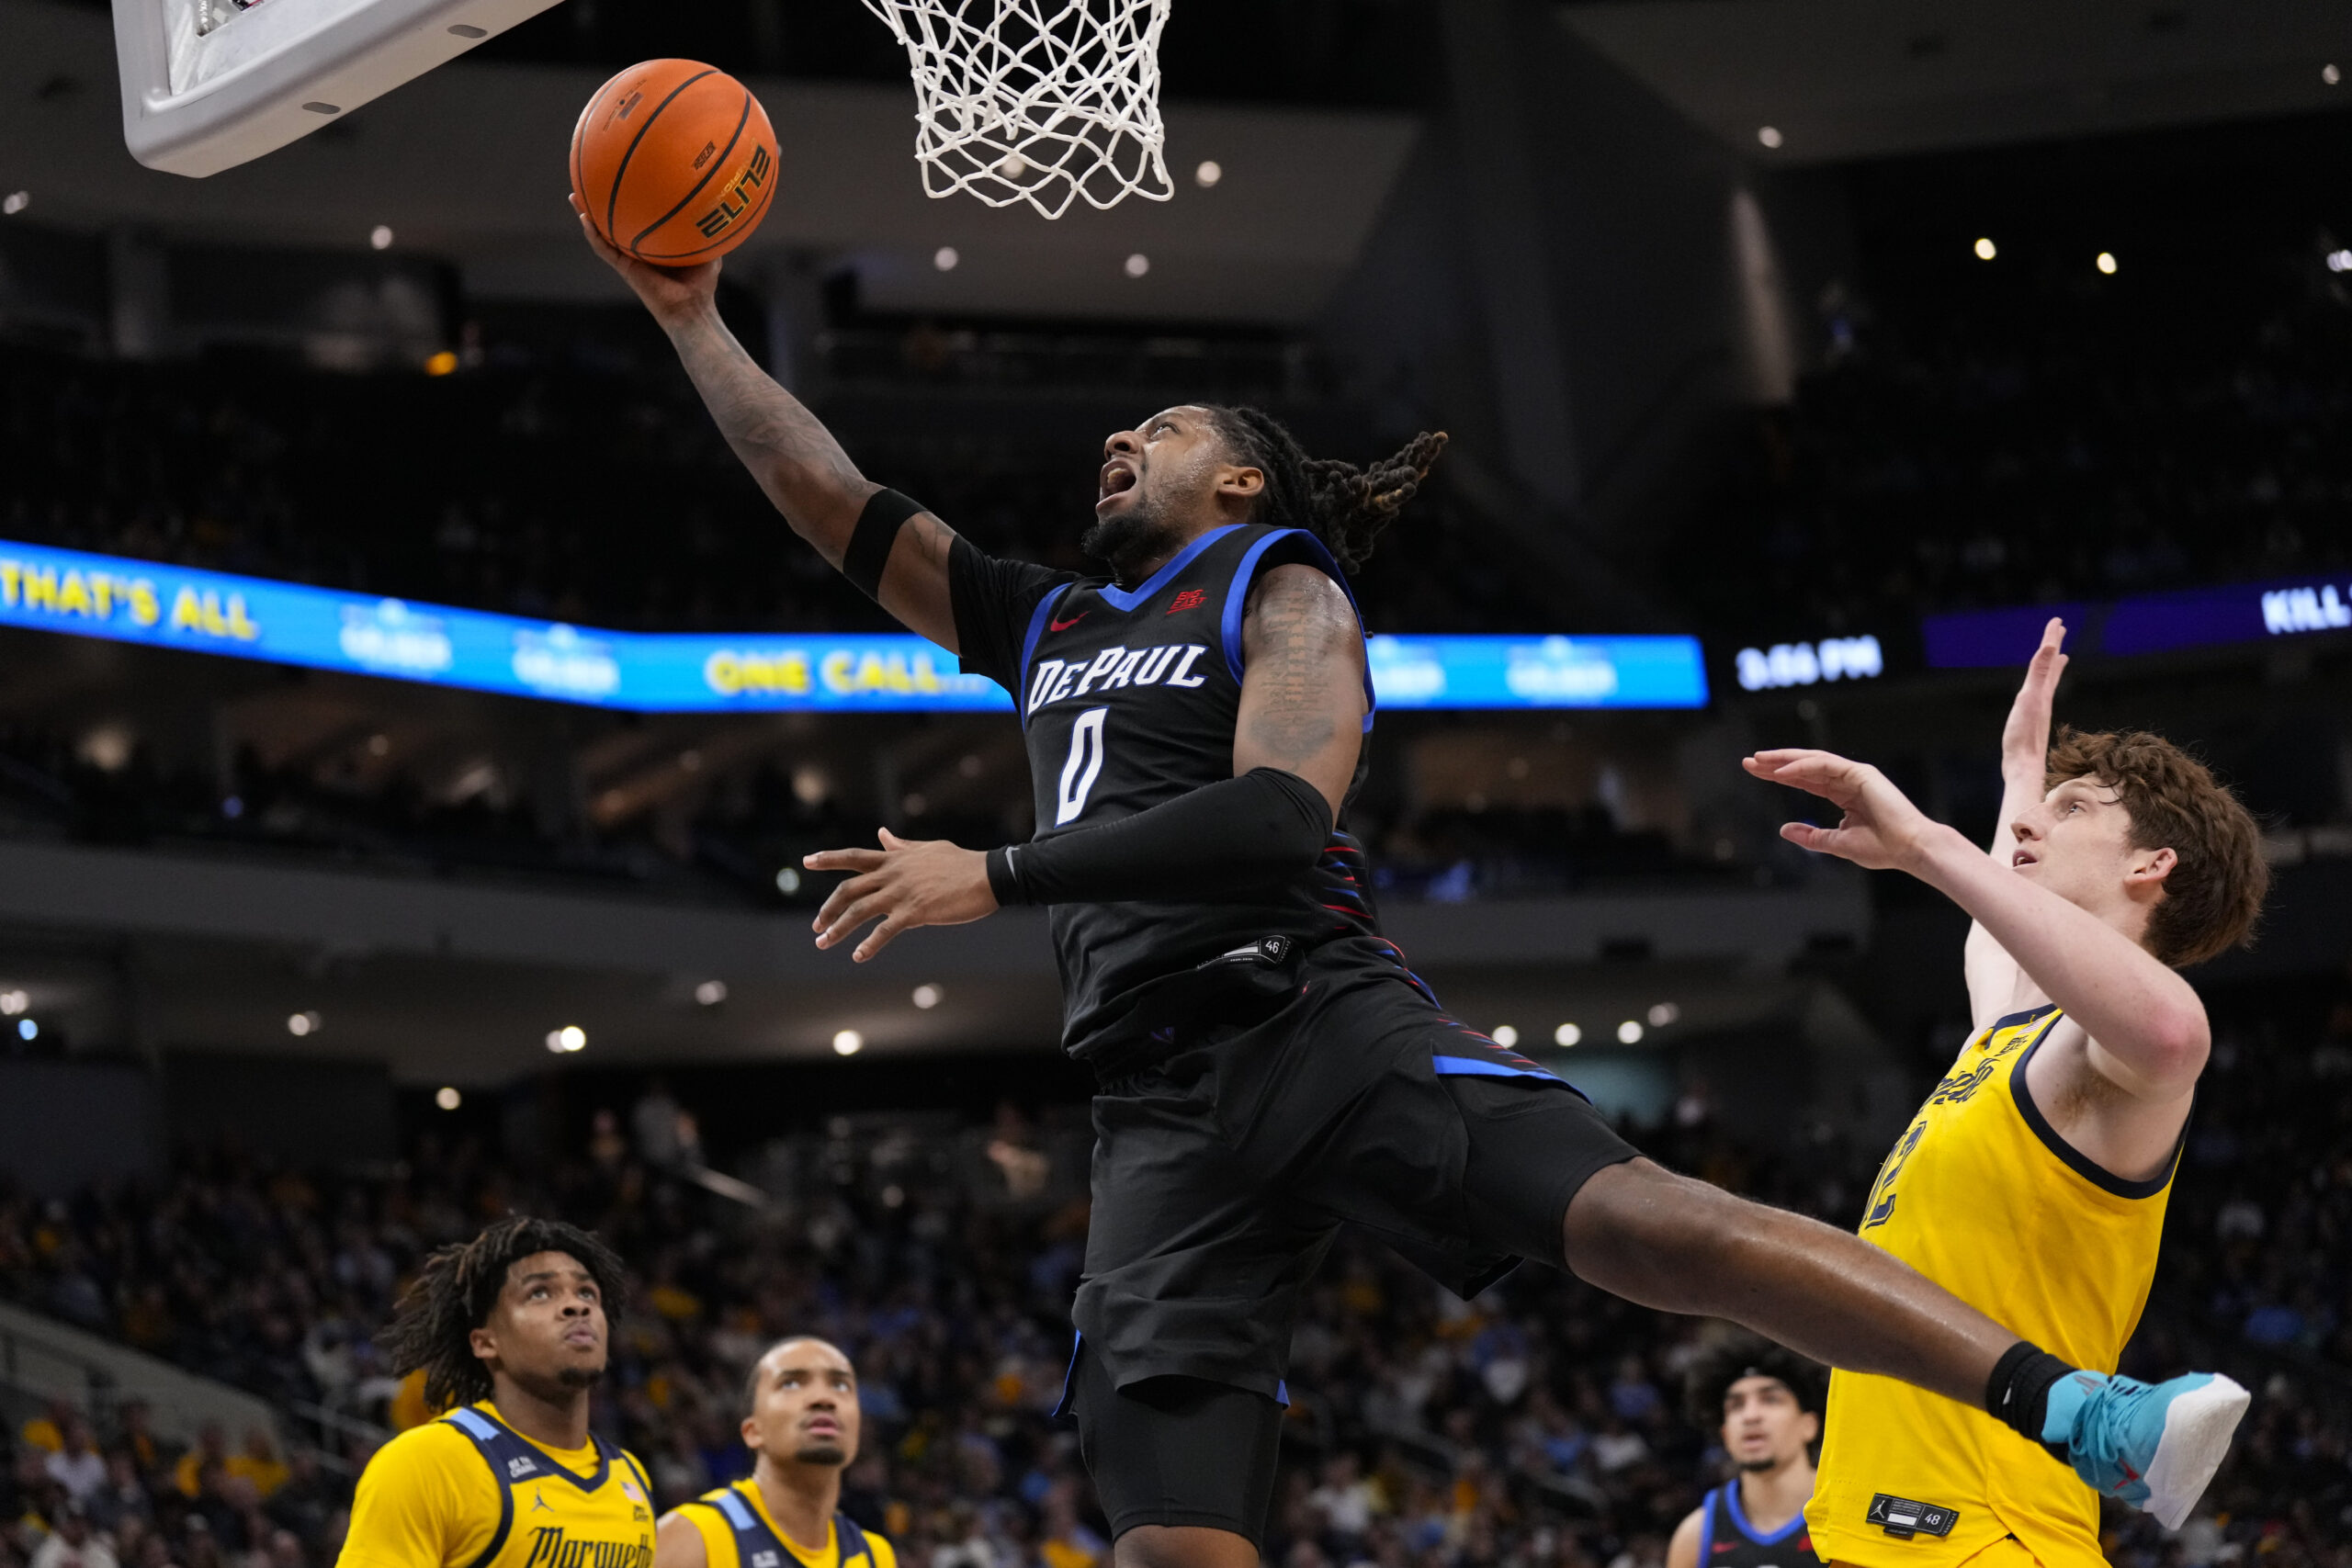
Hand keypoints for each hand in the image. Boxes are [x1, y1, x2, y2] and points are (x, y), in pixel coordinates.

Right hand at [570, 193, 719, 325]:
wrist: (690, 308)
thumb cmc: (702, 284)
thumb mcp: (708, 249)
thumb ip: (707, 228)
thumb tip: (715, 202)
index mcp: (653, 244)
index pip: (637, 219)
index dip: (629, 202)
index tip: (623, 181)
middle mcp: (637, 249)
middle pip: (615, 222)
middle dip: (602, 204)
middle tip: (590, 182)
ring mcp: (628, 259)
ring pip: (602, 234)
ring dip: (587, 215)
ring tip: (574, 196)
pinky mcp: (624, 269)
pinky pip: (604, 249)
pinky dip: (592, 235)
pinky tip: (584, 218)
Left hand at [803, 830, 998, 961]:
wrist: (988, 875)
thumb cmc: (961, 863)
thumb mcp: (927, 849)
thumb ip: (901, 845)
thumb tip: (881, 833)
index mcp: (895, 859)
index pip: (854, 857)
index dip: (828, 859)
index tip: (807, 861)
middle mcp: (892, 875)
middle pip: (848, 889)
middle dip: (828, 908)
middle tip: (816, 925)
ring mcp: (902, 893)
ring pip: (859, 911)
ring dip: (838, 929)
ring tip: (823, 943)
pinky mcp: (915, 912)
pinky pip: (884, 931)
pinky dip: (869, 945)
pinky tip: (858, 956)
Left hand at [1743, 749, 1940, 871]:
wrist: (1909, 849)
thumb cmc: (1881, 848)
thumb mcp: (1836, 843)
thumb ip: (1810, 836)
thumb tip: (1783, 829)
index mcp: (1844, 794)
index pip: (1805, 780)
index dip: (1781, 775)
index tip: (1757, 773)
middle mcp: (1847, 781)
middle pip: (1804, 767)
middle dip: (1776, 763)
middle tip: (1748, 762)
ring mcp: (1855, 774)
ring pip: (1812, 760)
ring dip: (1784, 760)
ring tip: (1759, 761)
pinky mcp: (1861, 773)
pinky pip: (1825, 765)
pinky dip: (1802, 766)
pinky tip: (1781, 772)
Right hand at [2000, 618, 2066, 773]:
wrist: (2023, 766)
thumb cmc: (2023, 736)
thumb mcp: (2030, 699)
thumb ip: (2040, 673)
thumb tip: (2053, 648)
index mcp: (2043, 690)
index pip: (2048, 658)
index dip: (2051, 639)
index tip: (2057, 620)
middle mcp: (2044, 697)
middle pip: (2052, 667)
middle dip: (2054, 648)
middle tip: (2059, 631)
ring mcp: (2039, 709)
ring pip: (2048, 681)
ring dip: (2053, 666)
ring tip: (2060, 657)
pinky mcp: (2032, 721)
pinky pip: (2041, 695)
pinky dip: (2044, 686)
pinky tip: (2042, 691)